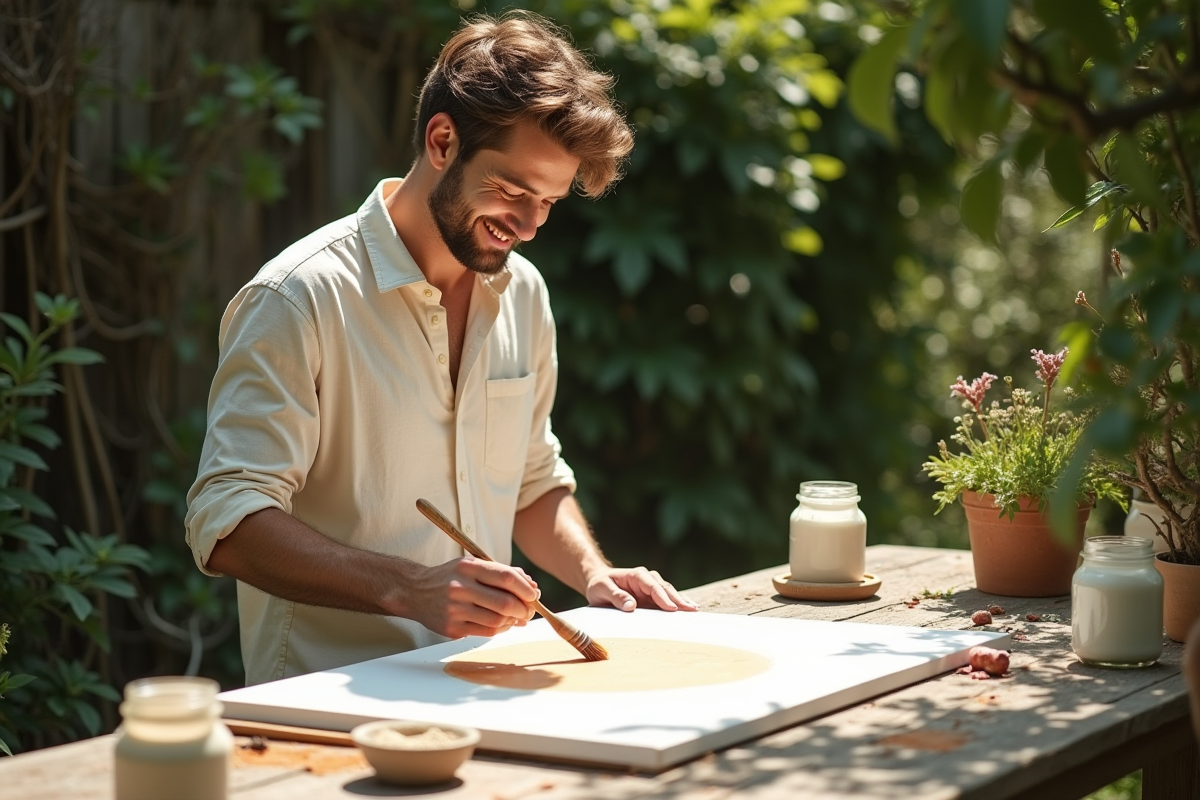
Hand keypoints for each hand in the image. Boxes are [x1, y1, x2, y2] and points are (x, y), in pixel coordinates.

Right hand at [405, 557, 538, 638]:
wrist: (414, 591)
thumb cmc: (450, 577)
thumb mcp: (472, 565)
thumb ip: (501, 573)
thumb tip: (532, 587)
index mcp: (468, 567)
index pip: (506, 578)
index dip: (525, 588)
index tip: (534, 595)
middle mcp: (460, 588)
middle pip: (504, 602)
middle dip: (524, 608)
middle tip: (529, 610)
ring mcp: (455, 610)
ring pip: (497, 620)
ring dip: (513, 621)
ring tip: (516, 617)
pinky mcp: (452, 628)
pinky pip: (486, 632)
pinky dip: (500, 628)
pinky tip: (503, 623)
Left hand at [584, 567, 697, 612]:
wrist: (598, 583)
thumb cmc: (599, 585)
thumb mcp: (601, 590)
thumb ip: (615, 596)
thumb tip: (631, 606)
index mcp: (636, 575)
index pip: (652, 586)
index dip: (662, 597)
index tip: (672, 608)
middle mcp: (647, 579)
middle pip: (665, 588)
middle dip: (678, 599)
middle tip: (690, 610)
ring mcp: (651, 587)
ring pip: (669, 593)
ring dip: (681, 601)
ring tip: (693, 610)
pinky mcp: (652, 596)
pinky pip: (667, 599)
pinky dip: (677, 604)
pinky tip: (688, 609)